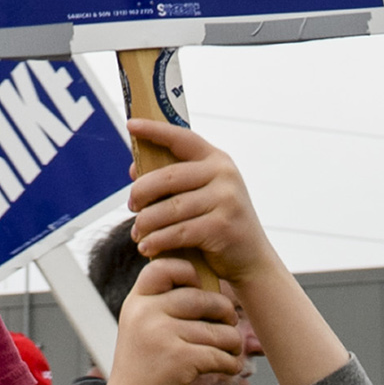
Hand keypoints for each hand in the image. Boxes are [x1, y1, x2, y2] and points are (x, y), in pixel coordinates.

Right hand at [101, 261, 250, 384]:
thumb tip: (205, 283)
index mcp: (137, 302)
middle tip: (229, 325)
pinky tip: (229, 368)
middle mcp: (146, 314)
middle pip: (203, 298)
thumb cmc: (142, 367)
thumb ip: (161, 304)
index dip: (189, 272)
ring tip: (230, 351)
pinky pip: (221, 355)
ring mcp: (162, 336)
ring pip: (218, 330)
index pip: (165, 267)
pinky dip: (230, 364)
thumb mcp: (140, 327)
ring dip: (232, 343)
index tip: (200, 288)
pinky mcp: (180, 360)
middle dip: (225, 312)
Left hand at [121, 121, 279, 291]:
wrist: (252, 259)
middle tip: (131, 206)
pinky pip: (177, 232)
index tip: (130, 125)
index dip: (154, 130)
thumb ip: (172, 181)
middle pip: (167, 177)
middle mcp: (224, 174)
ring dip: (146, 223)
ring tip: (137, 234)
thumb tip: (134, 170)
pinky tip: (147, 247)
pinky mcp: (222, 226)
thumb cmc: (220, 225)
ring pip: (169, 208)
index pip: (182, 138)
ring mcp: (226, 199)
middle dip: (141, 192)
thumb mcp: (202, 195)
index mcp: (217, 160)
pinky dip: (157, 241)